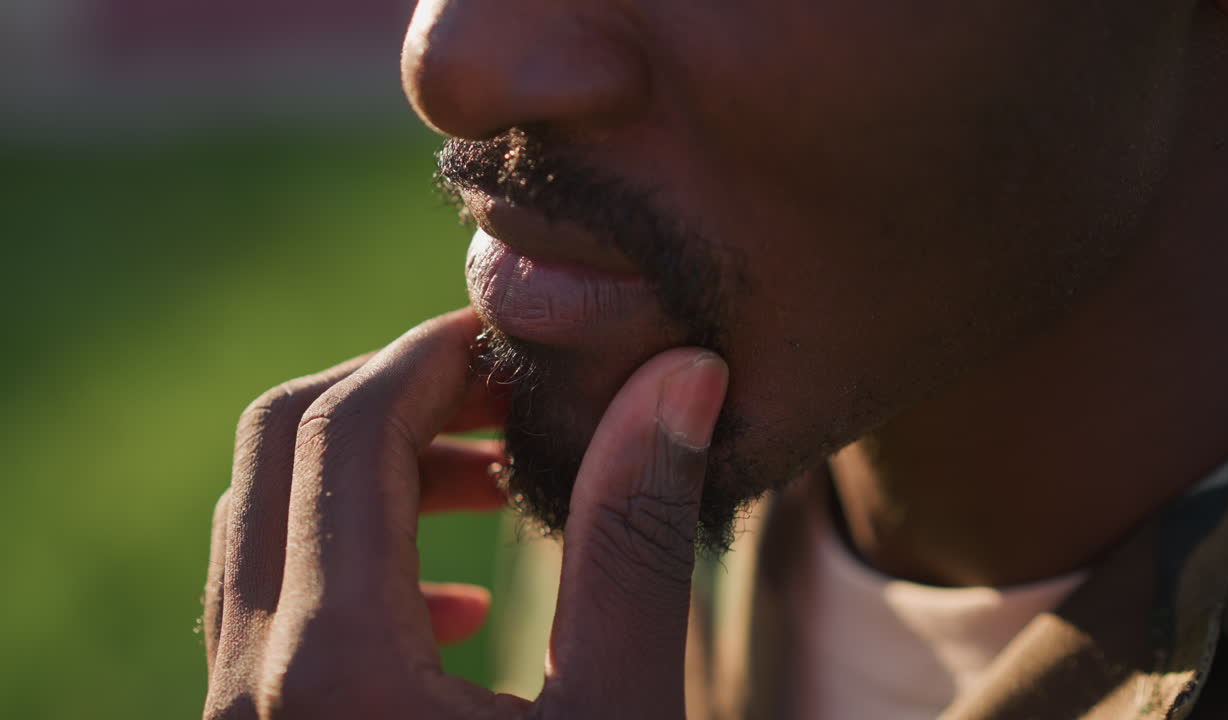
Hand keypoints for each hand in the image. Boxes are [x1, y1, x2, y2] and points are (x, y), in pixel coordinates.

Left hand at [202, 308, 729, 718]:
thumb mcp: (619, 714)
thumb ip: (633, 542)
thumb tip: (680, 376)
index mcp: (333, 666)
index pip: (351, 428)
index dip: (438, 355)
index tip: (523, 343)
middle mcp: (249, 684)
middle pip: (282, 445)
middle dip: (399, 391)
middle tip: (511, 401)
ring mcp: (236, 713)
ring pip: (263, 513)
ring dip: (373, 466)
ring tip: (493, 481)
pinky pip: (262, 595)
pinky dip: (346, 548)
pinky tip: (458, 604)